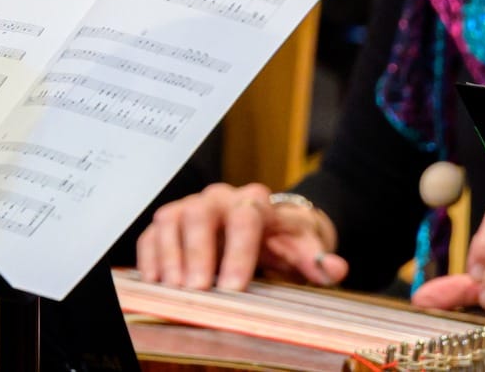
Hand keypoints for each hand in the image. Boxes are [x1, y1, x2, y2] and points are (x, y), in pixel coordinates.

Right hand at [134, 183, 348, 290]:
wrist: (271, 222)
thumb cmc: (288, 236)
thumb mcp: (308, 245)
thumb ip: (319, 258)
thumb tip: (334, 268)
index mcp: (256, 202)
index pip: (245, 217)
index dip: (238, 251)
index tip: (235, 286)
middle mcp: (220, 197)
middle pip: (202, 214)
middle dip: (198, 252)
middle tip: (197, 288)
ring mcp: (193, 206)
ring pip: (173, 218)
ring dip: (170, 253)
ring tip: (175, 287)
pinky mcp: (173, 220)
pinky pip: (154, 231)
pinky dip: (150, 254)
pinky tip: (154, 279)